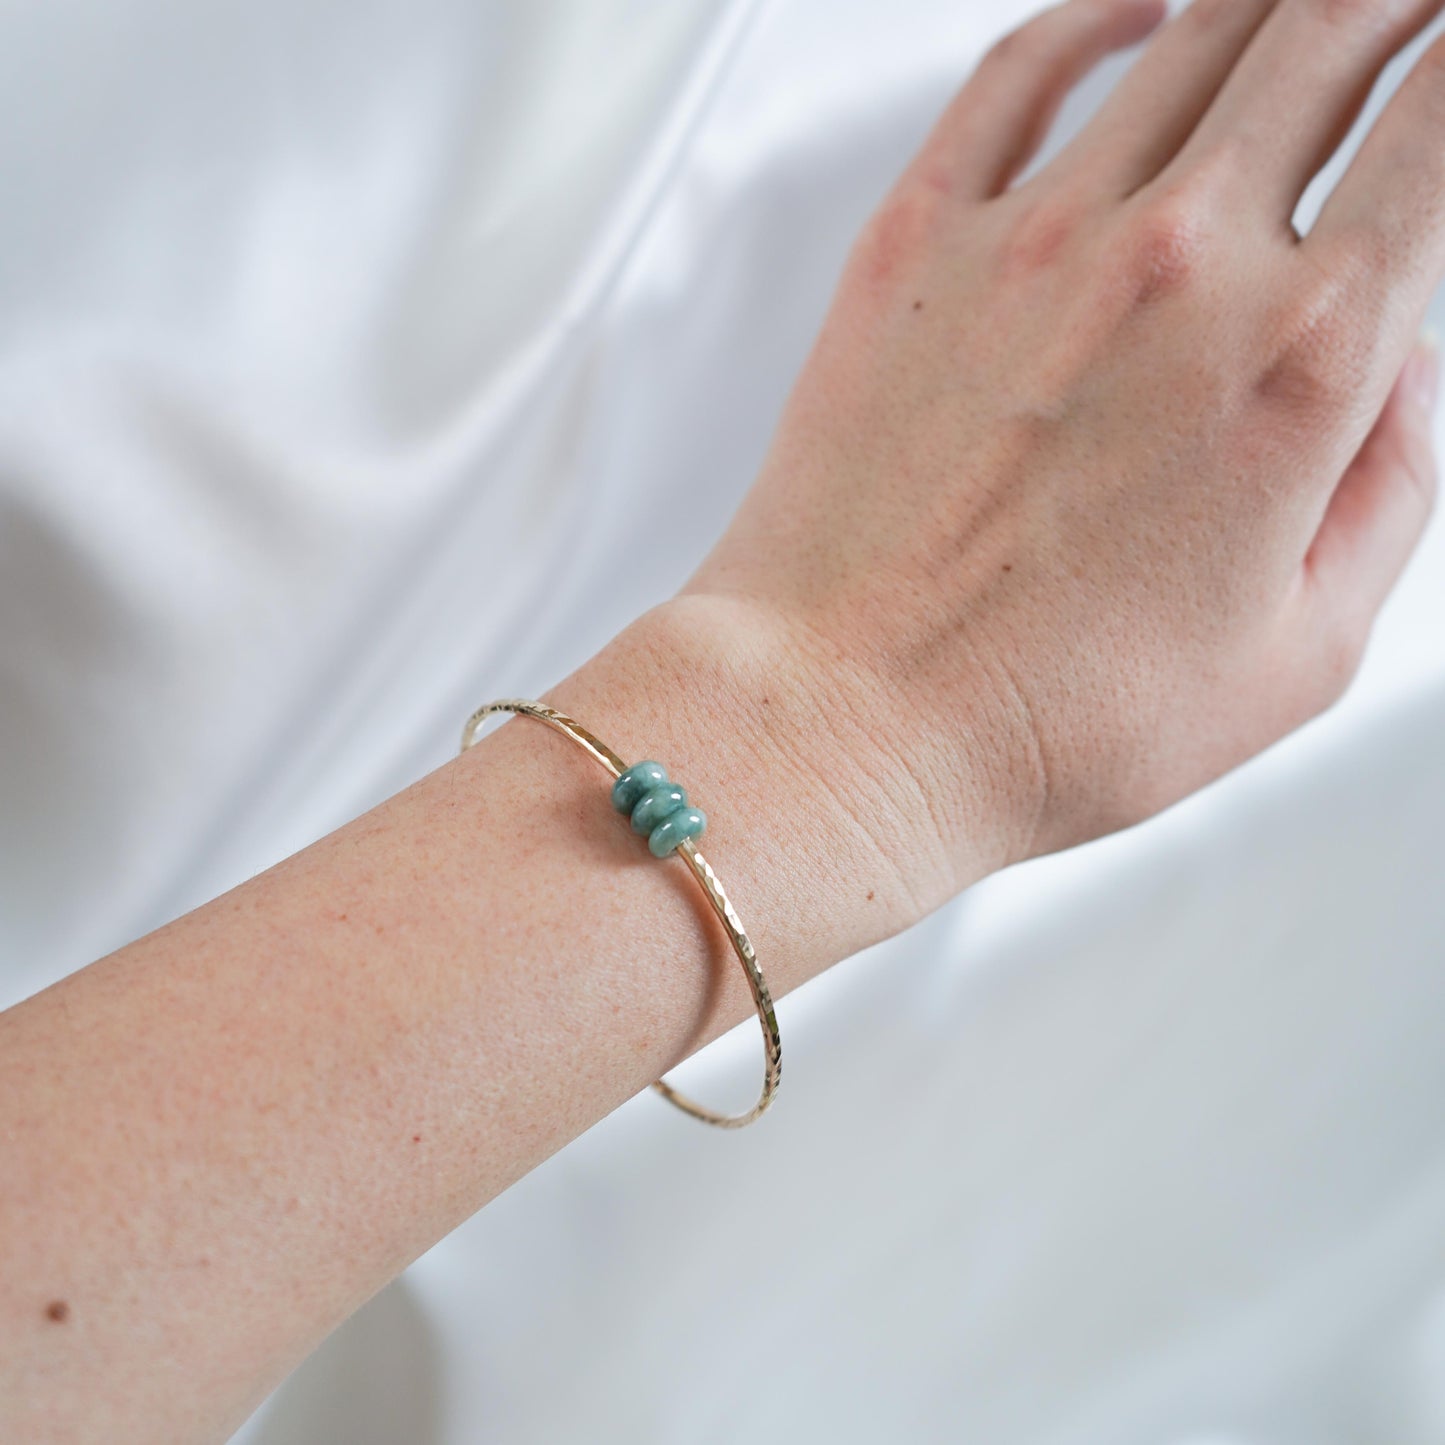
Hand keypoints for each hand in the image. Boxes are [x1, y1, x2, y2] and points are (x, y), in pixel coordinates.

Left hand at [669, 0, 1441, 920]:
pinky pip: (1020, 68)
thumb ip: (1387, 485)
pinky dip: (1098, 13)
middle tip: (1398, 20)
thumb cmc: (1045, 718)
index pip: (1433, 127)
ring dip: (1267, 4)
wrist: (848, 717)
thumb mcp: (1300, 654)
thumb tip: (1405, 365)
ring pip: (1191, 34)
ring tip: (1296, 12)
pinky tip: (1136, 11)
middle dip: (1387, 7)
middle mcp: (1177, 264)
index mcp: (1300, 358)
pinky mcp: (916, 244)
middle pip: (1327, 38)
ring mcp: (1037, 237)